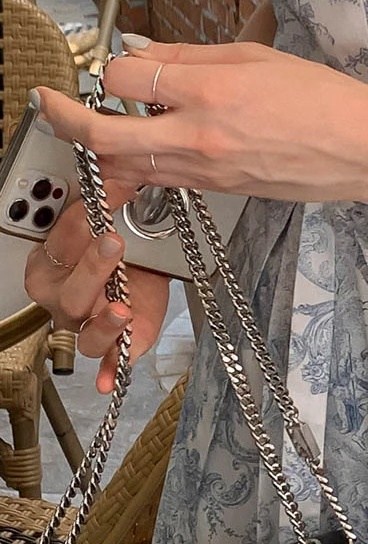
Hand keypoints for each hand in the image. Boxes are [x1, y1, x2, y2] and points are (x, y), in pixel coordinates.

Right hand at [23, 195, 171, 393]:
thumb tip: (116, 164)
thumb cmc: (118, 243)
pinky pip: (109, 364)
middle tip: (113, 242)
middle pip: (70, 291)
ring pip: (85, 334)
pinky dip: (110, 373)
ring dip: (105, 324)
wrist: (142, 266)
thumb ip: (108, 199)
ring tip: (122, 309)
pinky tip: (109, 380)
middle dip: (92, 267)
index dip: (84, 219)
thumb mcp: (112, 218)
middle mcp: (62, 298)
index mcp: (49, 262)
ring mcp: (85, 324)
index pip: (61, 241)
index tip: (112, 193)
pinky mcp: (116, 344)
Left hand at [32, 39, 367, 203]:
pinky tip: (147, 142)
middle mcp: (200, 136)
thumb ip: (191, 56)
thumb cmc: (326, 99)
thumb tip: (143, 53)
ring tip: (95, 123)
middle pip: (104, 134)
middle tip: (47, 103)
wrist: (364, 150)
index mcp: (211, 91)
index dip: (113, 65)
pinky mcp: (217, 189)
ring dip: (102, 145)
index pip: (126, 75)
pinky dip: (142, 160)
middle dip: (64, 118)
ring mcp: (206, 169)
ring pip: (127, 164)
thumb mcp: (256, 57)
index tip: (116, 59)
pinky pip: (161, 176)